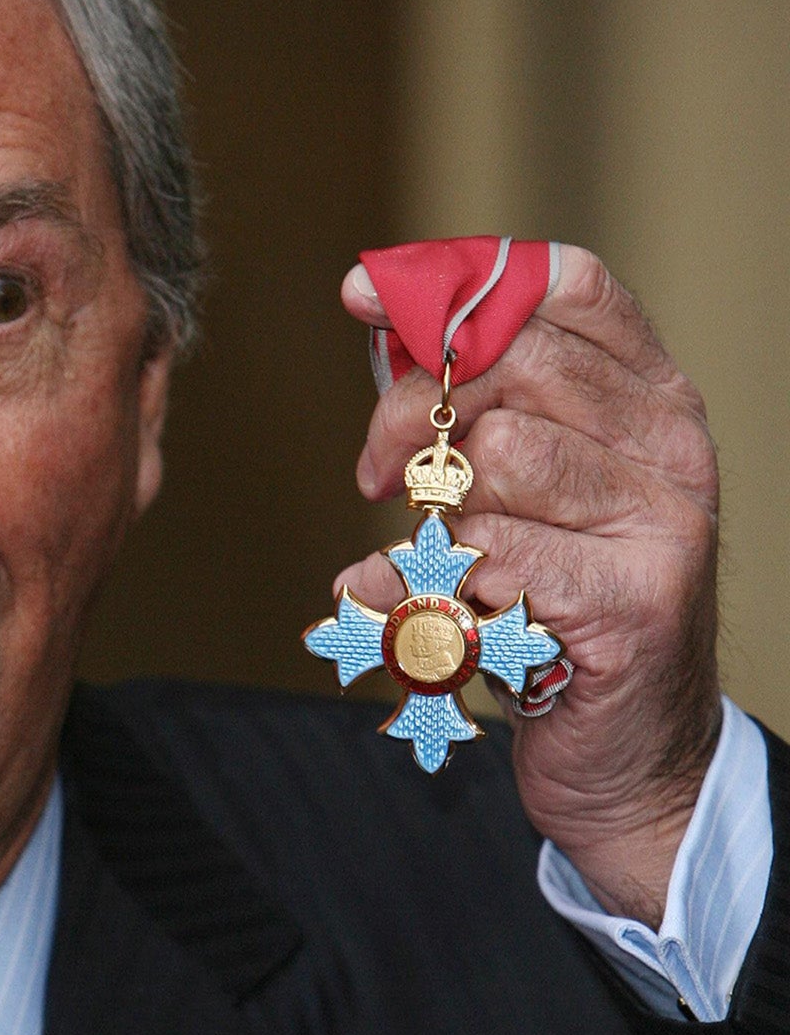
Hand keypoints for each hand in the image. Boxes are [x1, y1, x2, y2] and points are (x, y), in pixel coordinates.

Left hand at [336, 245, 719, 927]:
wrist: (628, 755)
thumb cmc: (552, 614)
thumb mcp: (517, 495)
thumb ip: (469, 410)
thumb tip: (380, 318)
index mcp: (649, 399)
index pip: (564, 286)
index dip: (453, 279)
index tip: (363, 295)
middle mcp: (670, 448)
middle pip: (512, 364)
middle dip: (411, 411)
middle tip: (376, 474)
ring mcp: (663, 525)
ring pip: (498, 459)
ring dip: (437, 516)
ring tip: (441, 566)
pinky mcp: (634, 603)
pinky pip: (495, 559)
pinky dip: (438, 589)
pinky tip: (435, 615)